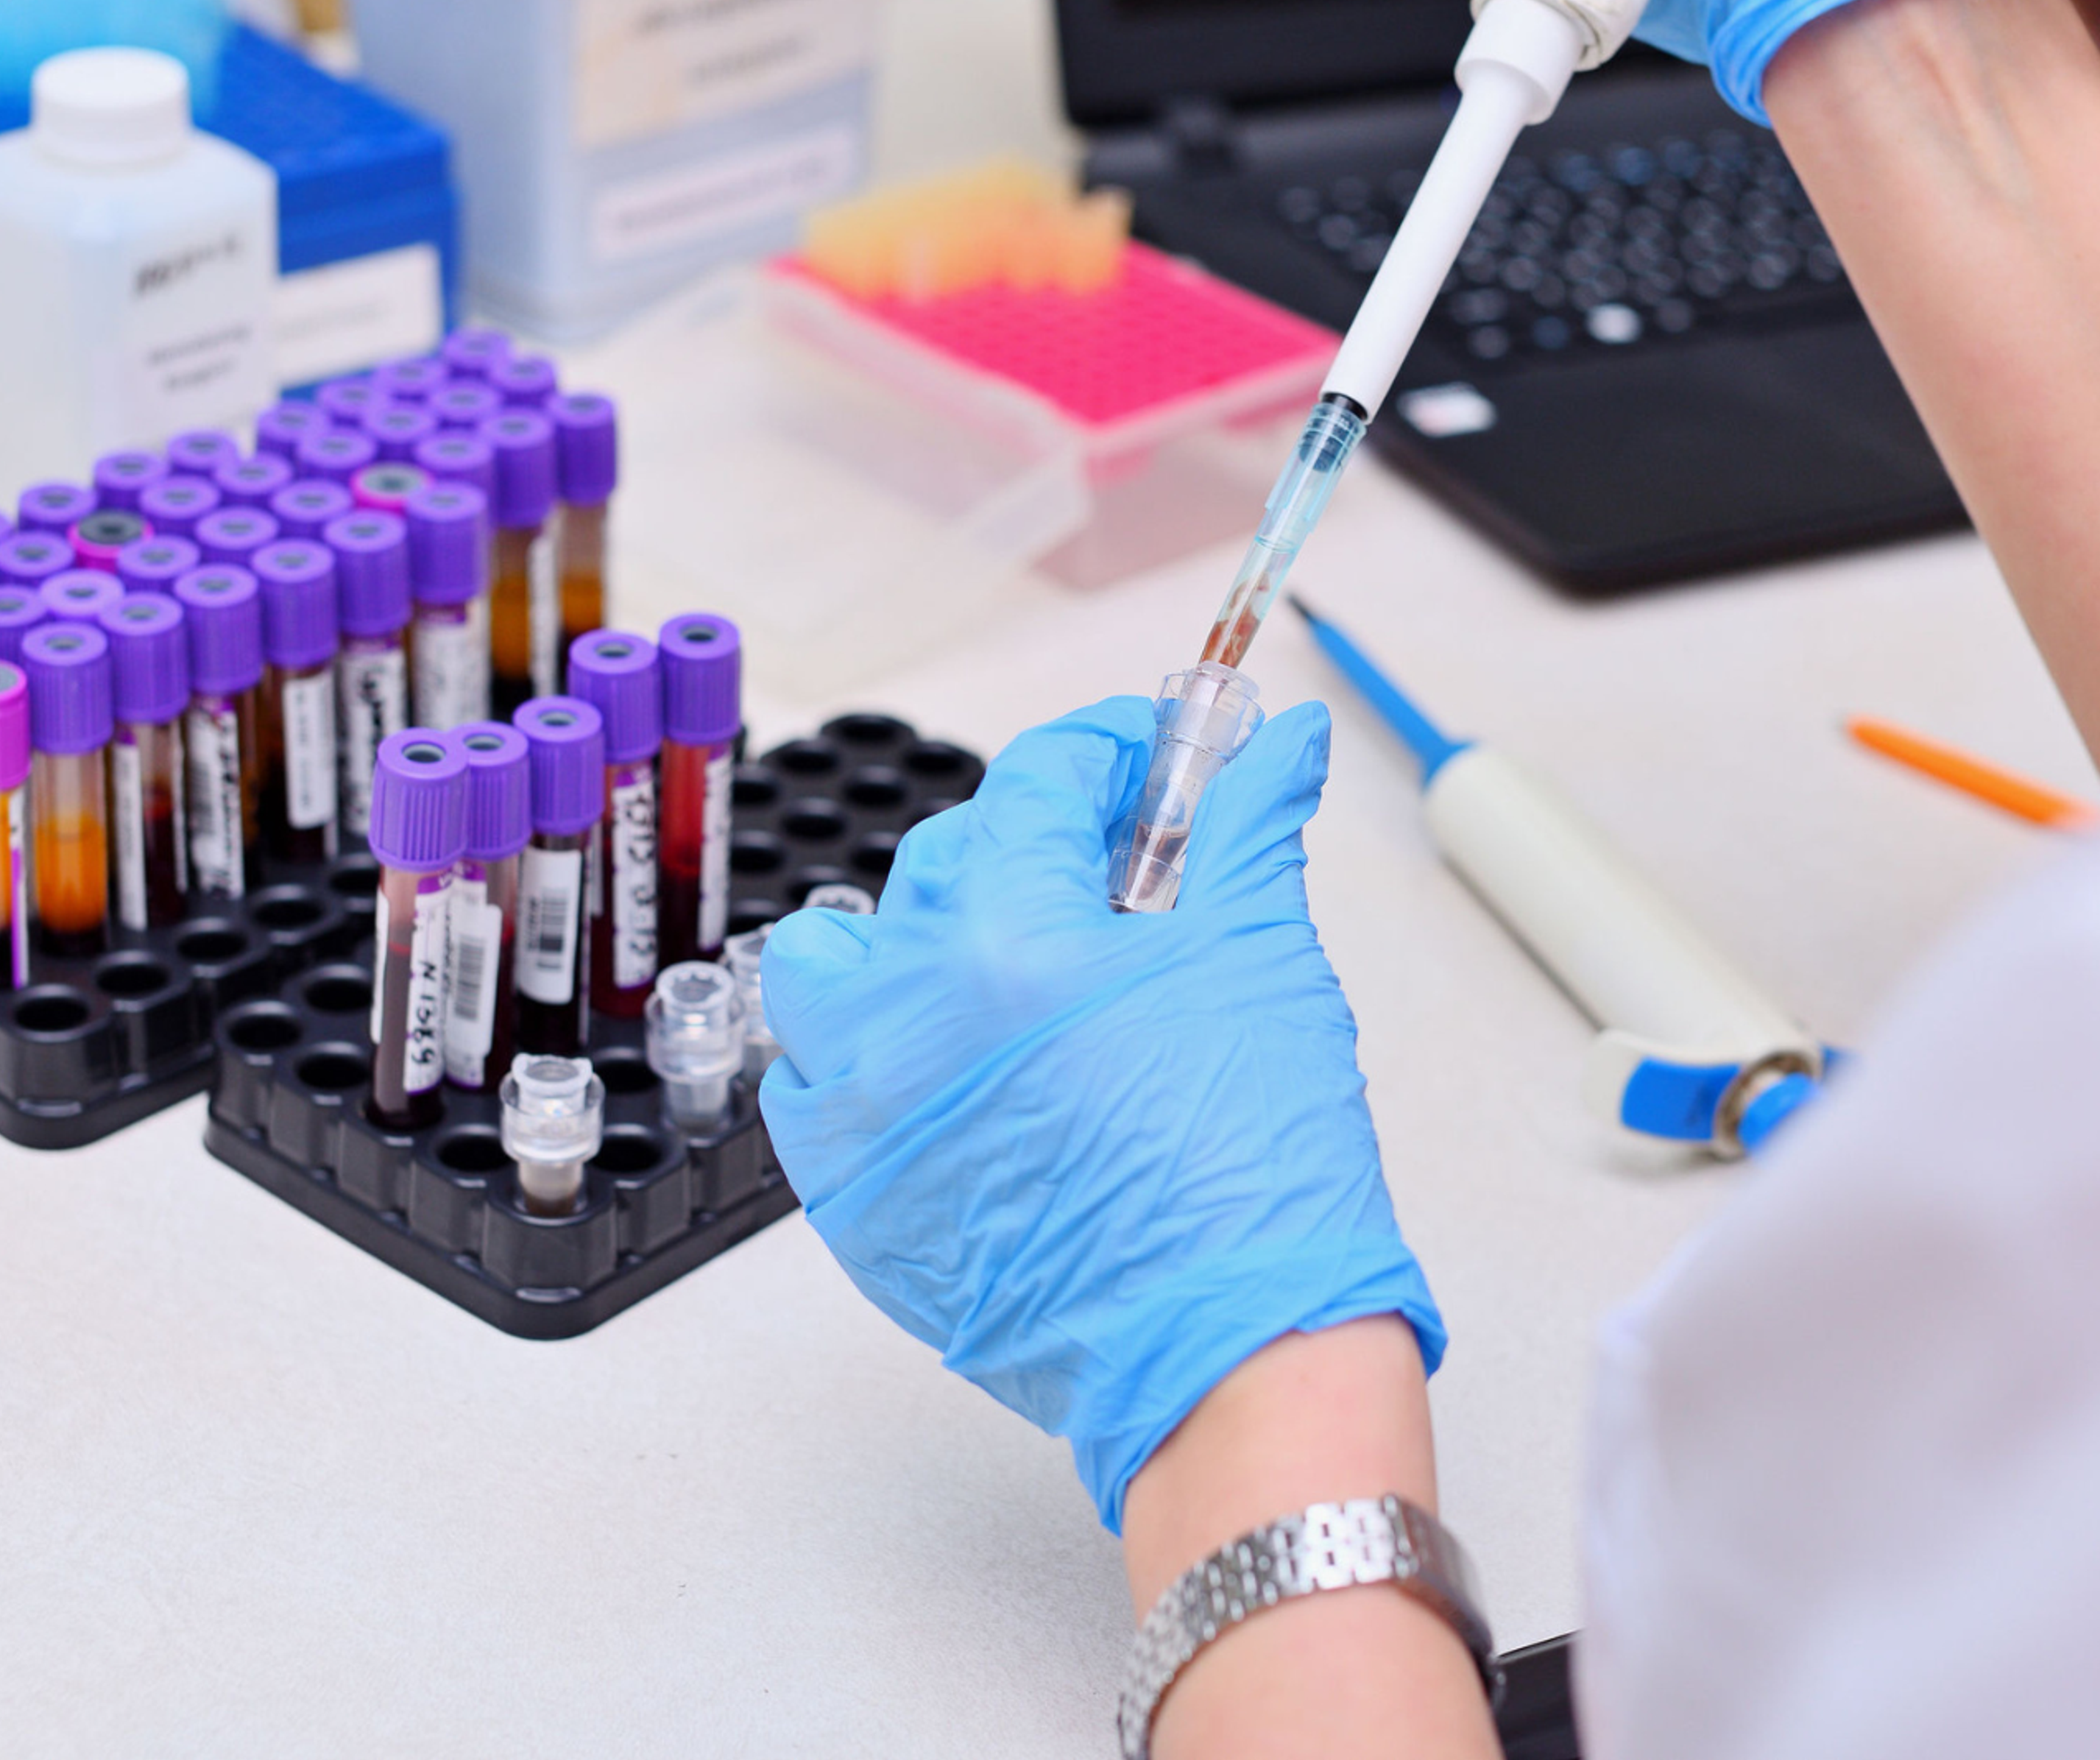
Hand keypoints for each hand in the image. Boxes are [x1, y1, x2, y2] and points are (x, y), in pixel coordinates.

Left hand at [759, 697, 1443, 1531]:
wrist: (1231, 1356)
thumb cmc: (1252, 1180)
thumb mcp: (1263, 959)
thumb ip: (1250, 829)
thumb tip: (1279, 744)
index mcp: (1010, 938)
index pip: (1039, 782)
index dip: (1108, 753)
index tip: (1150, 763)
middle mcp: (909, 1014)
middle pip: (946, 861)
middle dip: (1034, 843)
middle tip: (1121, 871)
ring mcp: (865, 1113)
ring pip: (842, 966)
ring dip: (918, 940)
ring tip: (1012, 966)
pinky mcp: (854, 1199)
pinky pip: (820, 1085)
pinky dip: (877, 1053)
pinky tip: (963, 1068)